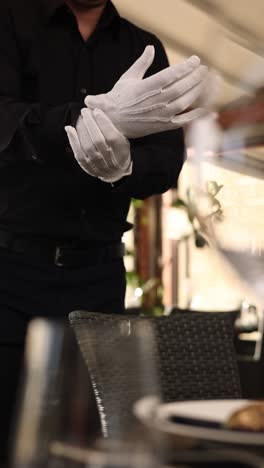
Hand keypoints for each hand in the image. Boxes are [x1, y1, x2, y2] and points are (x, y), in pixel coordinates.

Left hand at [65, 108, 131, 182]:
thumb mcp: (123, 140)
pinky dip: (73, 140)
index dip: (103, 123)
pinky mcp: (87, 167)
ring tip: (80, 118)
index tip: (97, 111)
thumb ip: (113, 128)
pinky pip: (78, 153)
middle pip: (98, 140)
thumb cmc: (119, 151)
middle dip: (90, 123)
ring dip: (81, 129)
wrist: (115, 172)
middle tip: (85, 111)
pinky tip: (70, 129)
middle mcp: (110, 160)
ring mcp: (98, 164)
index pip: (112, 136)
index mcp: (121, 152)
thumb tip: (97, 111)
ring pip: (87, 146)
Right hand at [85, 46, 209, 137]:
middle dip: (195, 77)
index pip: (171, 74)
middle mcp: (156, 100)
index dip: (186, 67)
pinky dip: (196, 116)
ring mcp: (161, 114)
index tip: (196, 60)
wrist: (112, 121)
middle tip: (204, 70)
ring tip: (206, 83)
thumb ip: (142, 63)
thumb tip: (150, 48)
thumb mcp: (128, 77)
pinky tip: (206, 110)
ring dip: (197, 91)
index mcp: (148, 86)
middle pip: (181, 87)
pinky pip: (183, 121)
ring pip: (184, 102)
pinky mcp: (163, 126)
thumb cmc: (119, 98)